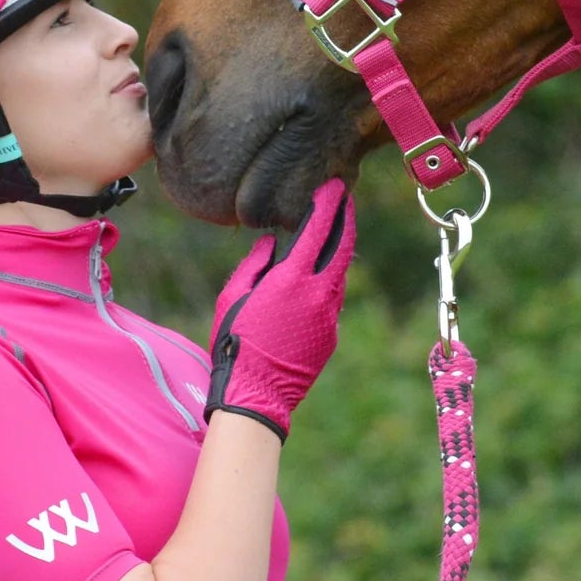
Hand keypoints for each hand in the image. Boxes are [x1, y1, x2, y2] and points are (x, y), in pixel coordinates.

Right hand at [205, 178, 354, 442]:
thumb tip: (271, 243)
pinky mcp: (332, 335)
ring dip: (338, 251)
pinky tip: (317, 280)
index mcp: (293, 278)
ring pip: (340, 274)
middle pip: (343, 246)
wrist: (257, 394)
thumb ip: (255, 264)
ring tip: (333, 234)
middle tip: (346, 199)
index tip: (334, 186)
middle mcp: (319, 293)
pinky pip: (333, 300)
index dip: (328, 204)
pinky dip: (328, 283)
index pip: (319, 229)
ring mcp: (330, 315)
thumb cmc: (236, 342)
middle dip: (346, 218)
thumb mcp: (234, 296)